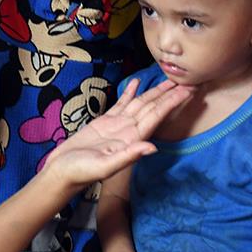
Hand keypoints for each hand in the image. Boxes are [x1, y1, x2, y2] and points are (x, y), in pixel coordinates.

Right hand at [45, 79, 192, 168]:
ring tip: (168, 79)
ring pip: (140, 103)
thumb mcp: (104, 166)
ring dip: (154, 91)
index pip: (156, 116)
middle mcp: (129, 131)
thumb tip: (151, 148)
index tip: (188, 91)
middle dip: (170, 94)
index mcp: (132, 140)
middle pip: (153, 107)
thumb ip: (128, 156)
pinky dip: (130, 93)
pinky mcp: (104, 122)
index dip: (172, 103)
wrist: (62, 172)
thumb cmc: (81, 172)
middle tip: (187, 80)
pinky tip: (137, 82)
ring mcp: (118, 126)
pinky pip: (121, 104)